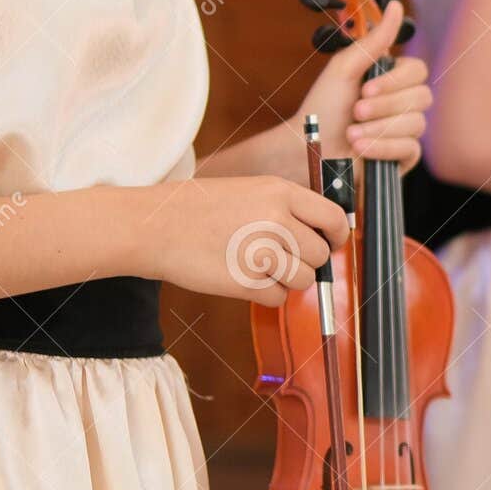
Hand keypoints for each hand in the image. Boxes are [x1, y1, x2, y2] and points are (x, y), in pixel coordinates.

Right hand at [128, 177, 350, 305]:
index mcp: (280, 192)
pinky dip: (265, 294)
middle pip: (320, 255)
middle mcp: (277, 219)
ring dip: (286, 279)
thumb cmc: (199, 210)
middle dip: (305, 261)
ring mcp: (263, 252)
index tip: (331, 244)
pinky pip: (279, 298)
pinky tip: (241, 277)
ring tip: (255, 265)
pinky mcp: (247, 282)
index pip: (334, 218)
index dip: (337, 236)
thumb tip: (327, 235)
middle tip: (277, 257)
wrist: (153, 225)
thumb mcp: (250, 191)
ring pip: (304, 279)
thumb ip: (288, 208)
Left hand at [297, 1, 430, 170]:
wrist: (309, 150)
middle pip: (422, 97)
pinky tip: (360, 148)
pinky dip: (381, 147)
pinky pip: (410, 149)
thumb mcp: (346, 68)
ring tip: (351, 133)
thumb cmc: (323, 108)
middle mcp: (403, 104)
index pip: (419, 71)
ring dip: (378, 128)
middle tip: (356, 110)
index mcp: (391, 79)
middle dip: (385, 106)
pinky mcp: (403, 158)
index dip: (396, 80)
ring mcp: (405, 131)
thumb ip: (375, 40)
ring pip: (416, 124)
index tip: (365, 87)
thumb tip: (396, 6)